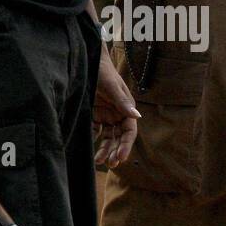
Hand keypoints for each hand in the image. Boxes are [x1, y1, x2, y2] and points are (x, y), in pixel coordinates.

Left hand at [93, 47, 139, 167]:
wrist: (87, 62)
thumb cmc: (103, 71)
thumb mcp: (112, 86)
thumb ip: (122, 102)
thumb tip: (138, 117)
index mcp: (126, 108)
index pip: (129, 131)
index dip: (126, 144)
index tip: (121, 157)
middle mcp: (117, 114)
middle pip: (119, 137)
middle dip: (116, 150)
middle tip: (111, 163)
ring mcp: (106, 115)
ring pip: (108, 137)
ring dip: (106, 149)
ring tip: (100, 160)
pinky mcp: (94, 115)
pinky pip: (95, 131)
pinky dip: (94, 140)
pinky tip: (90, 149)